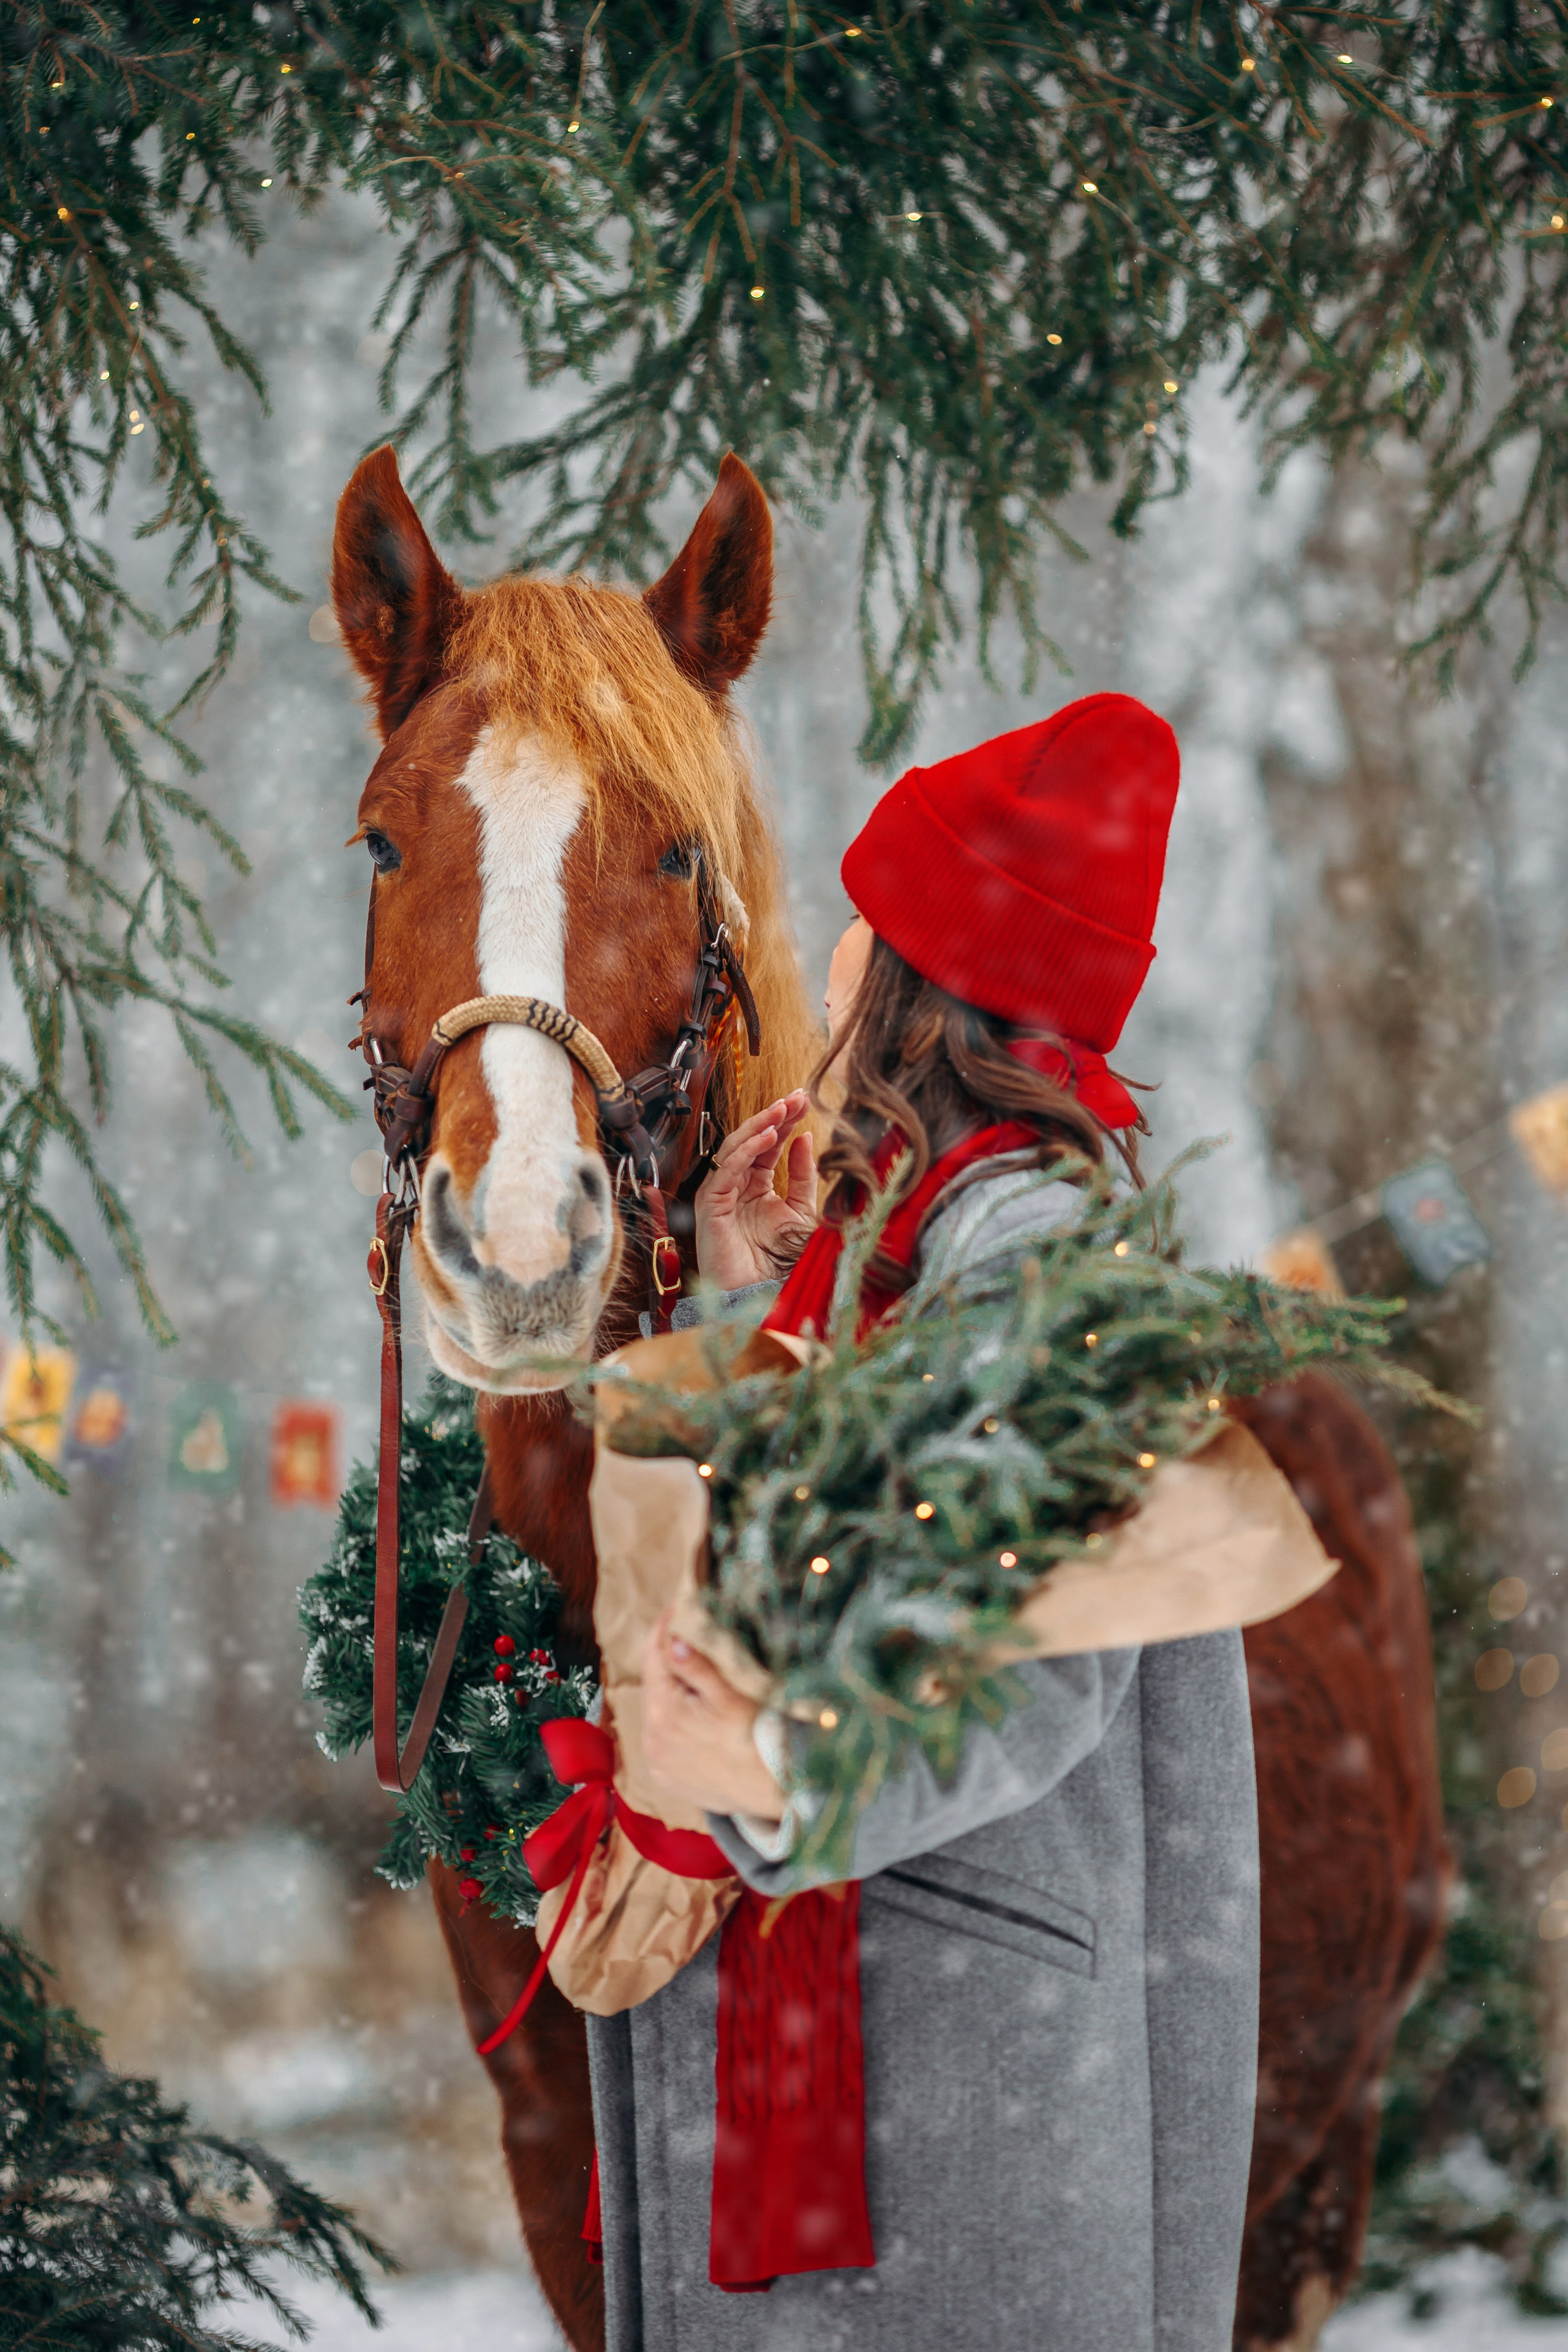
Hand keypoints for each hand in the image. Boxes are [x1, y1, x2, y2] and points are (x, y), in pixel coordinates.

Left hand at [640, 1609, 783, 1820]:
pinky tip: (695, 1721)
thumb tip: (674, 1641)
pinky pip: (661, 1740)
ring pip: (656, 1713)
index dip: (662, 1629)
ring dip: (670, 1696)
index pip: (652, 1657)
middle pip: (653, 1685)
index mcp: (663, 1711)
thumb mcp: (730, 1696)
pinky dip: (672, 1726)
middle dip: (668, 1662)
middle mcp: (651, 1737)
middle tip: (688, 1639)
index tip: (675, 1609)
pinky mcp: (664, 1777)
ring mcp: (656, 1760)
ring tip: (695, 1682)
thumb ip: (698, 1668)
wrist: (768, 1790)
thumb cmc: (755, 1738)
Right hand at [694, 1091, 816, 1288]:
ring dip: (759, 1126)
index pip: (768, 1144)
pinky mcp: (710, 1204)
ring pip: (735, 1149)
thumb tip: (805, 1138)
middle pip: (751, 1140)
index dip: (785, 1121)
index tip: (803, 1100)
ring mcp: (721, 1193)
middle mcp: (736, 1185)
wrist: (760, 1292)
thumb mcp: (802, 1211)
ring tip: (783, 1110)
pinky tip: (767, 1137)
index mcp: (756, 1184)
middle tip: (795, 1097)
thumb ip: (804, 1176)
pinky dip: (746, 1152)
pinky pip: (725, 1171)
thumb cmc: (778, 1259)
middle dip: (773, 1116)